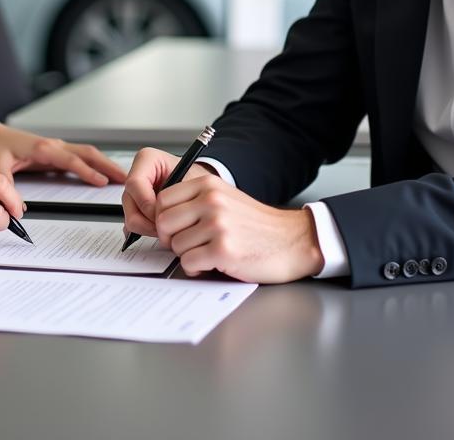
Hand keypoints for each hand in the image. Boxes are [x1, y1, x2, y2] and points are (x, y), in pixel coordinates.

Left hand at [0, 123, 126, 186]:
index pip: (71, 160)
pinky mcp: (56, 152)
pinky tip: (102, 174)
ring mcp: (57, 148)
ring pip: (87, 153)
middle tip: (125, 177)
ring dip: (105, 164)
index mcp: (42, 148)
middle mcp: (53, 145)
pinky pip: (80, 157)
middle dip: (108, 165)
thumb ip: (7, 189)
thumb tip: (18, 210)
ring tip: (120, 177)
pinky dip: (94, 164)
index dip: (88, 171)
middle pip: (88, 153)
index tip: (103, 182)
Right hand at [122, 146, 212, 236]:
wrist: (199, 184)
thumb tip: (159, 219)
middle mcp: (136, 175)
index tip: (162, 215)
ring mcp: (133, 193)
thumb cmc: (194, 178)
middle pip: (128, 203)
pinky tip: (162, 229)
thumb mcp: (190, 182)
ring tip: (168, 229)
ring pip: (130, 217)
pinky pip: (133, 225)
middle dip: (147, 220)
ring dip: (148, 228)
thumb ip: (176, 197)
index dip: (146, 203)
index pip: (135, 183)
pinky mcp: (134, 208)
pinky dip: (147, 231)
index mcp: (146, 159)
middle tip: (167, 227)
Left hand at [124, 148, 323, 282]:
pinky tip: (214, 263)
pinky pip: (188, 263)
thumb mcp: (225, 198)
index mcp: (208, 184)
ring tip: (208, 253)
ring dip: (187, 255)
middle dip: (171, 239)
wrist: (293, 240)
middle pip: (163, 222)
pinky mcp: (223, 250)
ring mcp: (217, 224)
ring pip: (175, 245)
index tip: (176, 228)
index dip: (164, 218)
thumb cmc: (257, 224)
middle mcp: (211, 200)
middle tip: (189, 245)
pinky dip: (197, 268)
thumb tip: (160, 216)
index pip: (162, 199)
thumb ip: (195, 201)